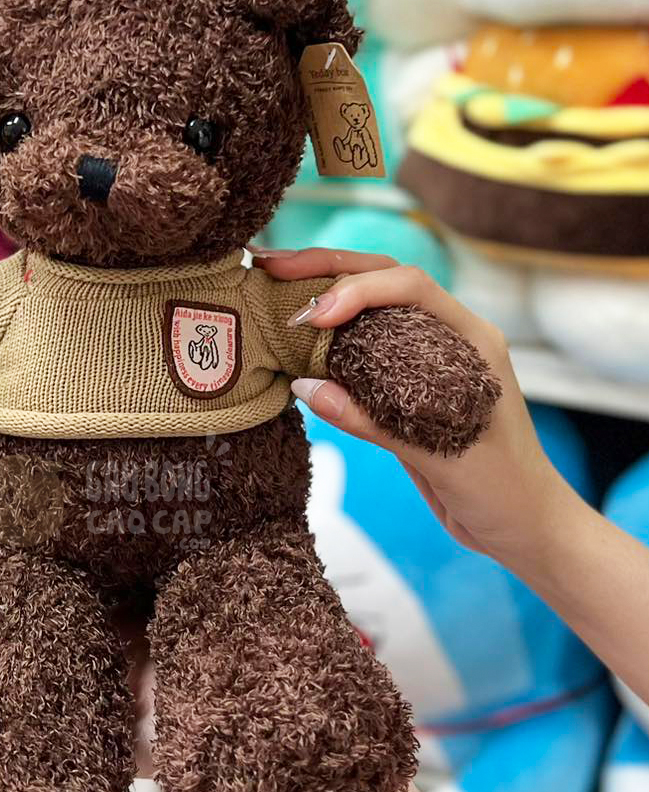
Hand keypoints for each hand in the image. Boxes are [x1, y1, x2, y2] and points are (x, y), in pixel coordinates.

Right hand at [251, 246, 578, 565]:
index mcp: (472, 340)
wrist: (520, 524)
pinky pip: (361, 350)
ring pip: (369, 310)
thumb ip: (375, 423)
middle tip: (271, 267)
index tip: (317, 314)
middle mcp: (447, 339)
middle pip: (383, 281)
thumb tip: (306, 388)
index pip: (410, 288)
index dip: (359, 289)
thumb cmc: (502, 490)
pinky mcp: (404, 388)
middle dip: (327, 269)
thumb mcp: (443, 458)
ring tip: (272, 288)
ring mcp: (425, 361)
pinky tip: (293, 340)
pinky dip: (326, 339)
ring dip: (322, 295)